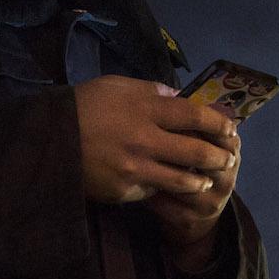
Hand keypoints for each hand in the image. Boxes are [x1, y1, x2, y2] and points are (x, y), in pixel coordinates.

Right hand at [72, 76, 240, 255]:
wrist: (48, 139)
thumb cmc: (84, 106)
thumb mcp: (116, 86)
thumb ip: (151, 91)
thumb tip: (178, 97)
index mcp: (146, 109)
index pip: (195, 116)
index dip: (218, 123)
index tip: (230, 129)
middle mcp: (145, 140)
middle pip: (197, 152)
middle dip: (219, 157)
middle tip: (228, 159)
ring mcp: (136, 168)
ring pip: (182, 181)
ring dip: (200, 181)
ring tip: (207, 181)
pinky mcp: (124, 190)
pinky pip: (154, 192)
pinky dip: (166, 191)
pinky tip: (172, 190)